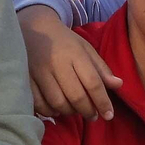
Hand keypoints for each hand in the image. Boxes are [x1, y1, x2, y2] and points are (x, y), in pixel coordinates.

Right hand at [18, 5, 122, 119]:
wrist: (33, 28)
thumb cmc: (64, 41)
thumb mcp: (85, 49)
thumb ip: (101, 68)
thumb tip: (119, 85)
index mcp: (75, 54)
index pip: (93, 82)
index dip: (102, 101)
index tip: (109, 115)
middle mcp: (57, 63)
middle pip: (76, 96)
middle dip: (88, 111)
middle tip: (93, 116)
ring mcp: (39, 72)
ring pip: (58, 103)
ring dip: (70, 112)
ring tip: (76, 111)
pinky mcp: (25, 78)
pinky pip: (39, 104)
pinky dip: (50, 111)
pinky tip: (58, 109)